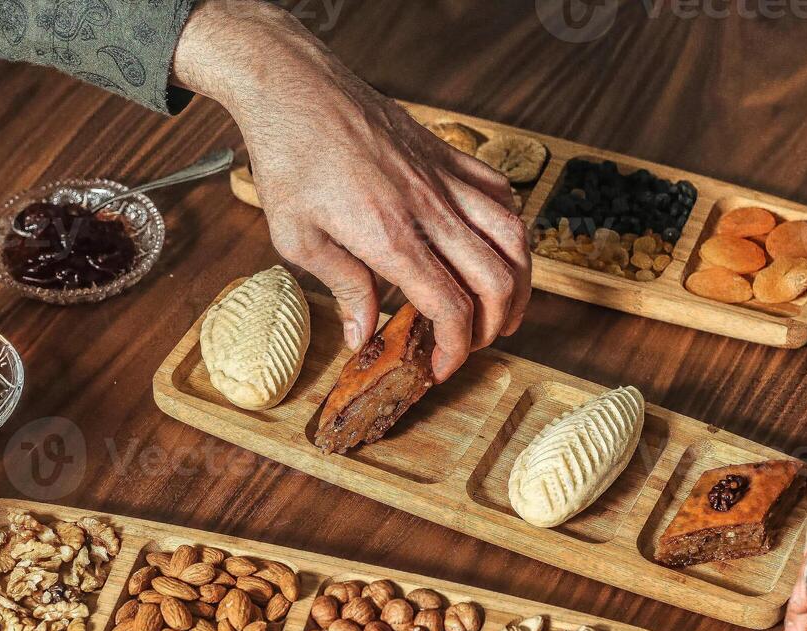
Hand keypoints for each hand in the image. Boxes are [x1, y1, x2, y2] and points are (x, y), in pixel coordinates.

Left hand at [173, 0, 529, 379]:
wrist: (295, 87)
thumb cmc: (288, 157)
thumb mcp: (296, 237)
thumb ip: (341, 286)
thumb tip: (363, 334)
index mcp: (389, 237)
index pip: (449, 306)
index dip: (455, 348)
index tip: (442, 367)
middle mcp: (429, 209)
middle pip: (496, 279)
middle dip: (495, 325)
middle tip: (474, 343)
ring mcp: (444, 179)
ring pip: (513, 237)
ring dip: (518, 281)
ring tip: (503, 307)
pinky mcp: (447, 155)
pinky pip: (501, 193)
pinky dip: (511, 227)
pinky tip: (498, 246)